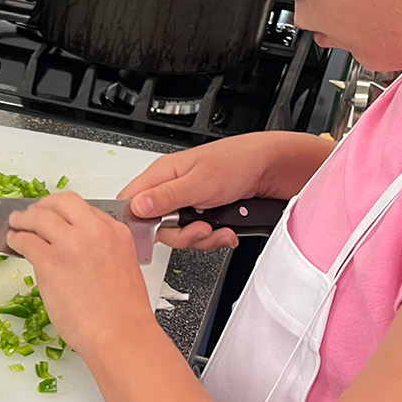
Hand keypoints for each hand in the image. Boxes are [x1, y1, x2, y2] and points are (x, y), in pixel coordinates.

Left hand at [5, 193, 153, 358]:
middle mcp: (93, 231)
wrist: (119, 333)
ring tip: (16, 223)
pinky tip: (14, 242)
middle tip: (33, 212)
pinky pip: (26, 240)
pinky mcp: (50, 261)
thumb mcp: (123, 268)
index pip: (86, 209)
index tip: (57, 218)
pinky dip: (16, 239)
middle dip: (44, 205)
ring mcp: (70, 244)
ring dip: (23, 218)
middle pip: (61, 203)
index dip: (65, 213)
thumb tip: (79, 254)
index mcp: (115, 232)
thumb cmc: (123, 313)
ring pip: (39, 217)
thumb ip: (102, 252)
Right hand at [118, 132, 301, 250]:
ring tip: (217, 228)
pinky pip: (198, 236)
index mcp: (162, 174)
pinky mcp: (203, 214)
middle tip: (199, 228)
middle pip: (156, 227)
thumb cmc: (237, 162)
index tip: (155, 231)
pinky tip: (225, 230)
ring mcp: (188, 203)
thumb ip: (166, 197)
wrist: (271, 168)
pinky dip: (213, 238)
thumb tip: (136, 207)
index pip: (130, 202)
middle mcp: (171, 189)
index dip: (136, 222)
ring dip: (200, 238)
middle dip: (180, 235)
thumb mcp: (200, 182)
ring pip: (178, 234)